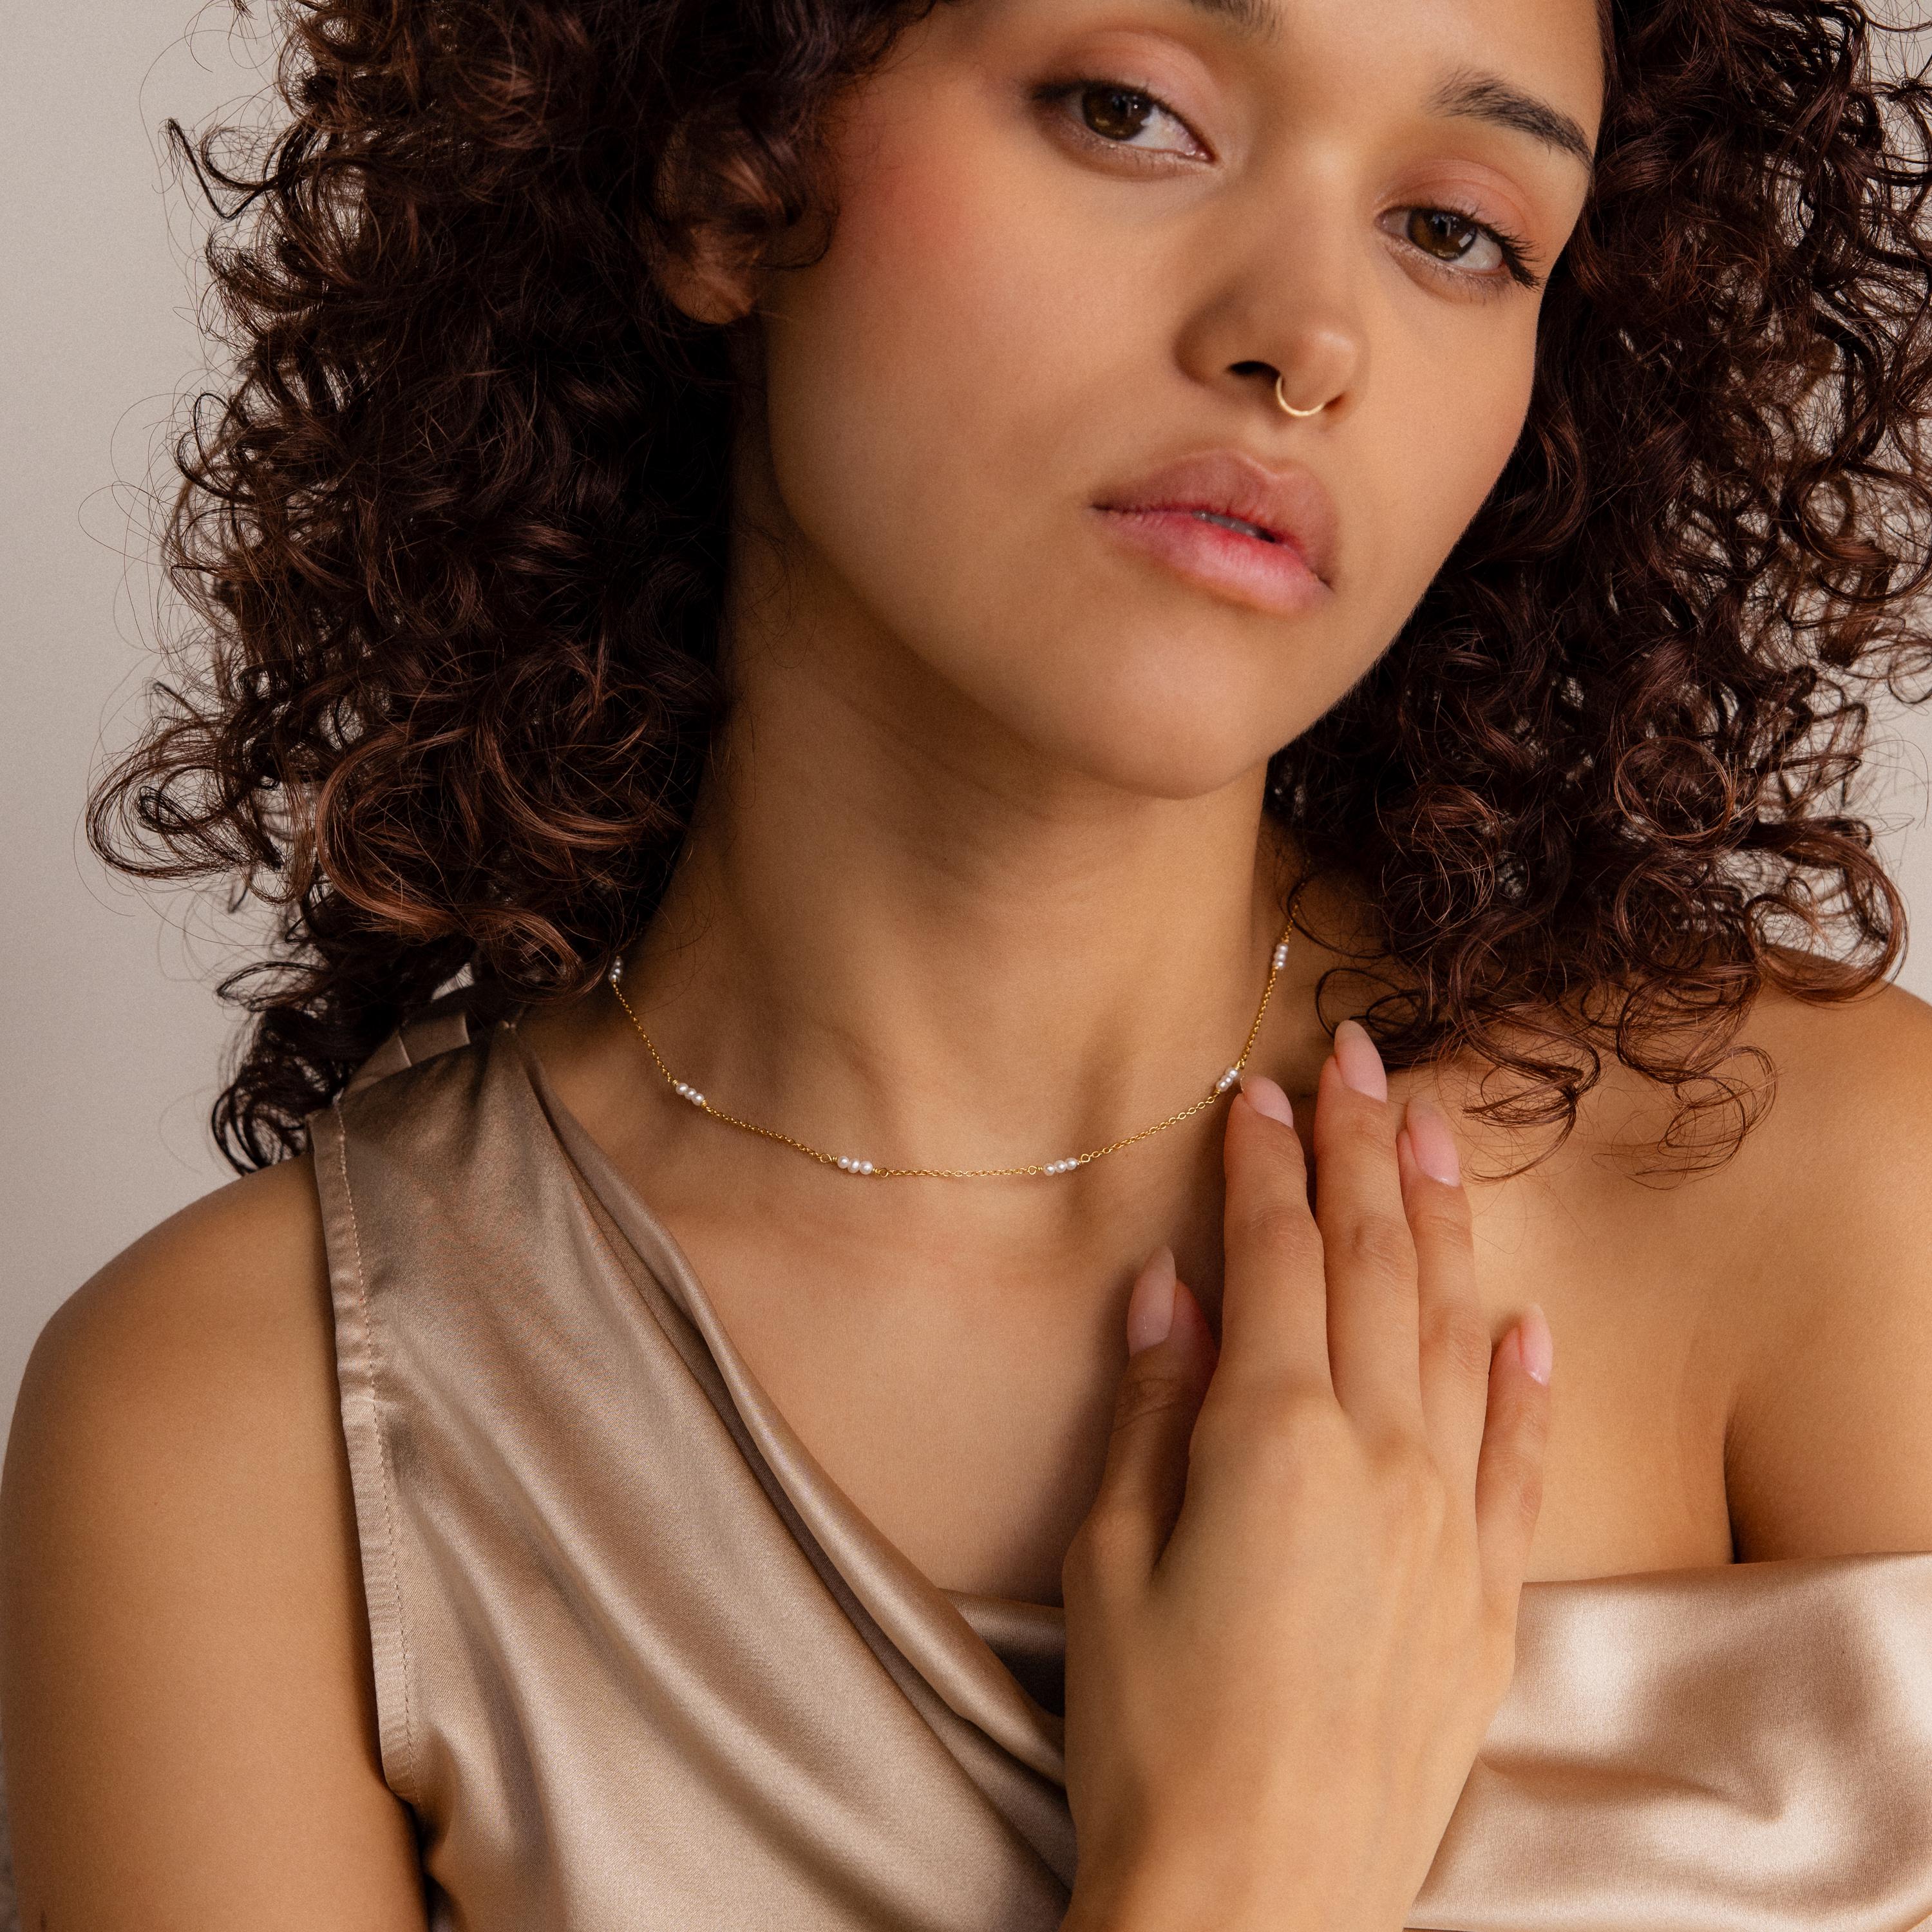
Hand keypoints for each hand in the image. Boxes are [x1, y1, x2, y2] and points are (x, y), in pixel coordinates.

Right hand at [1059, 1020, 1552, 1931]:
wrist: (1251, 1906)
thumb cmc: (1151, 1735)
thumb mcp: (1111, 1562)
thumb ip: (1152, 1414)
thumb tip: (1169, 1294)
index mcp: (1272, 1439)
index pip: (1276, 1257)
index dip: (1264, 1164)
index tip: (1257, 1086)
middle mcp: (1378, 1460)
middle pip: (1375, 1266)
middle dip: (1362, 1148)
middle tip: (1359, 1054)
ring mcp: (1447, 1528)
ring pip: (1456, 1335)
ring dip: (1442, 1224)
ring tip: (1438, 1131)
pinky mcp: (1485, 1602)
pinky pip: (1519, 1464)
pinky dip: (1524, 1382)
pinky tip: (1527, 1319)